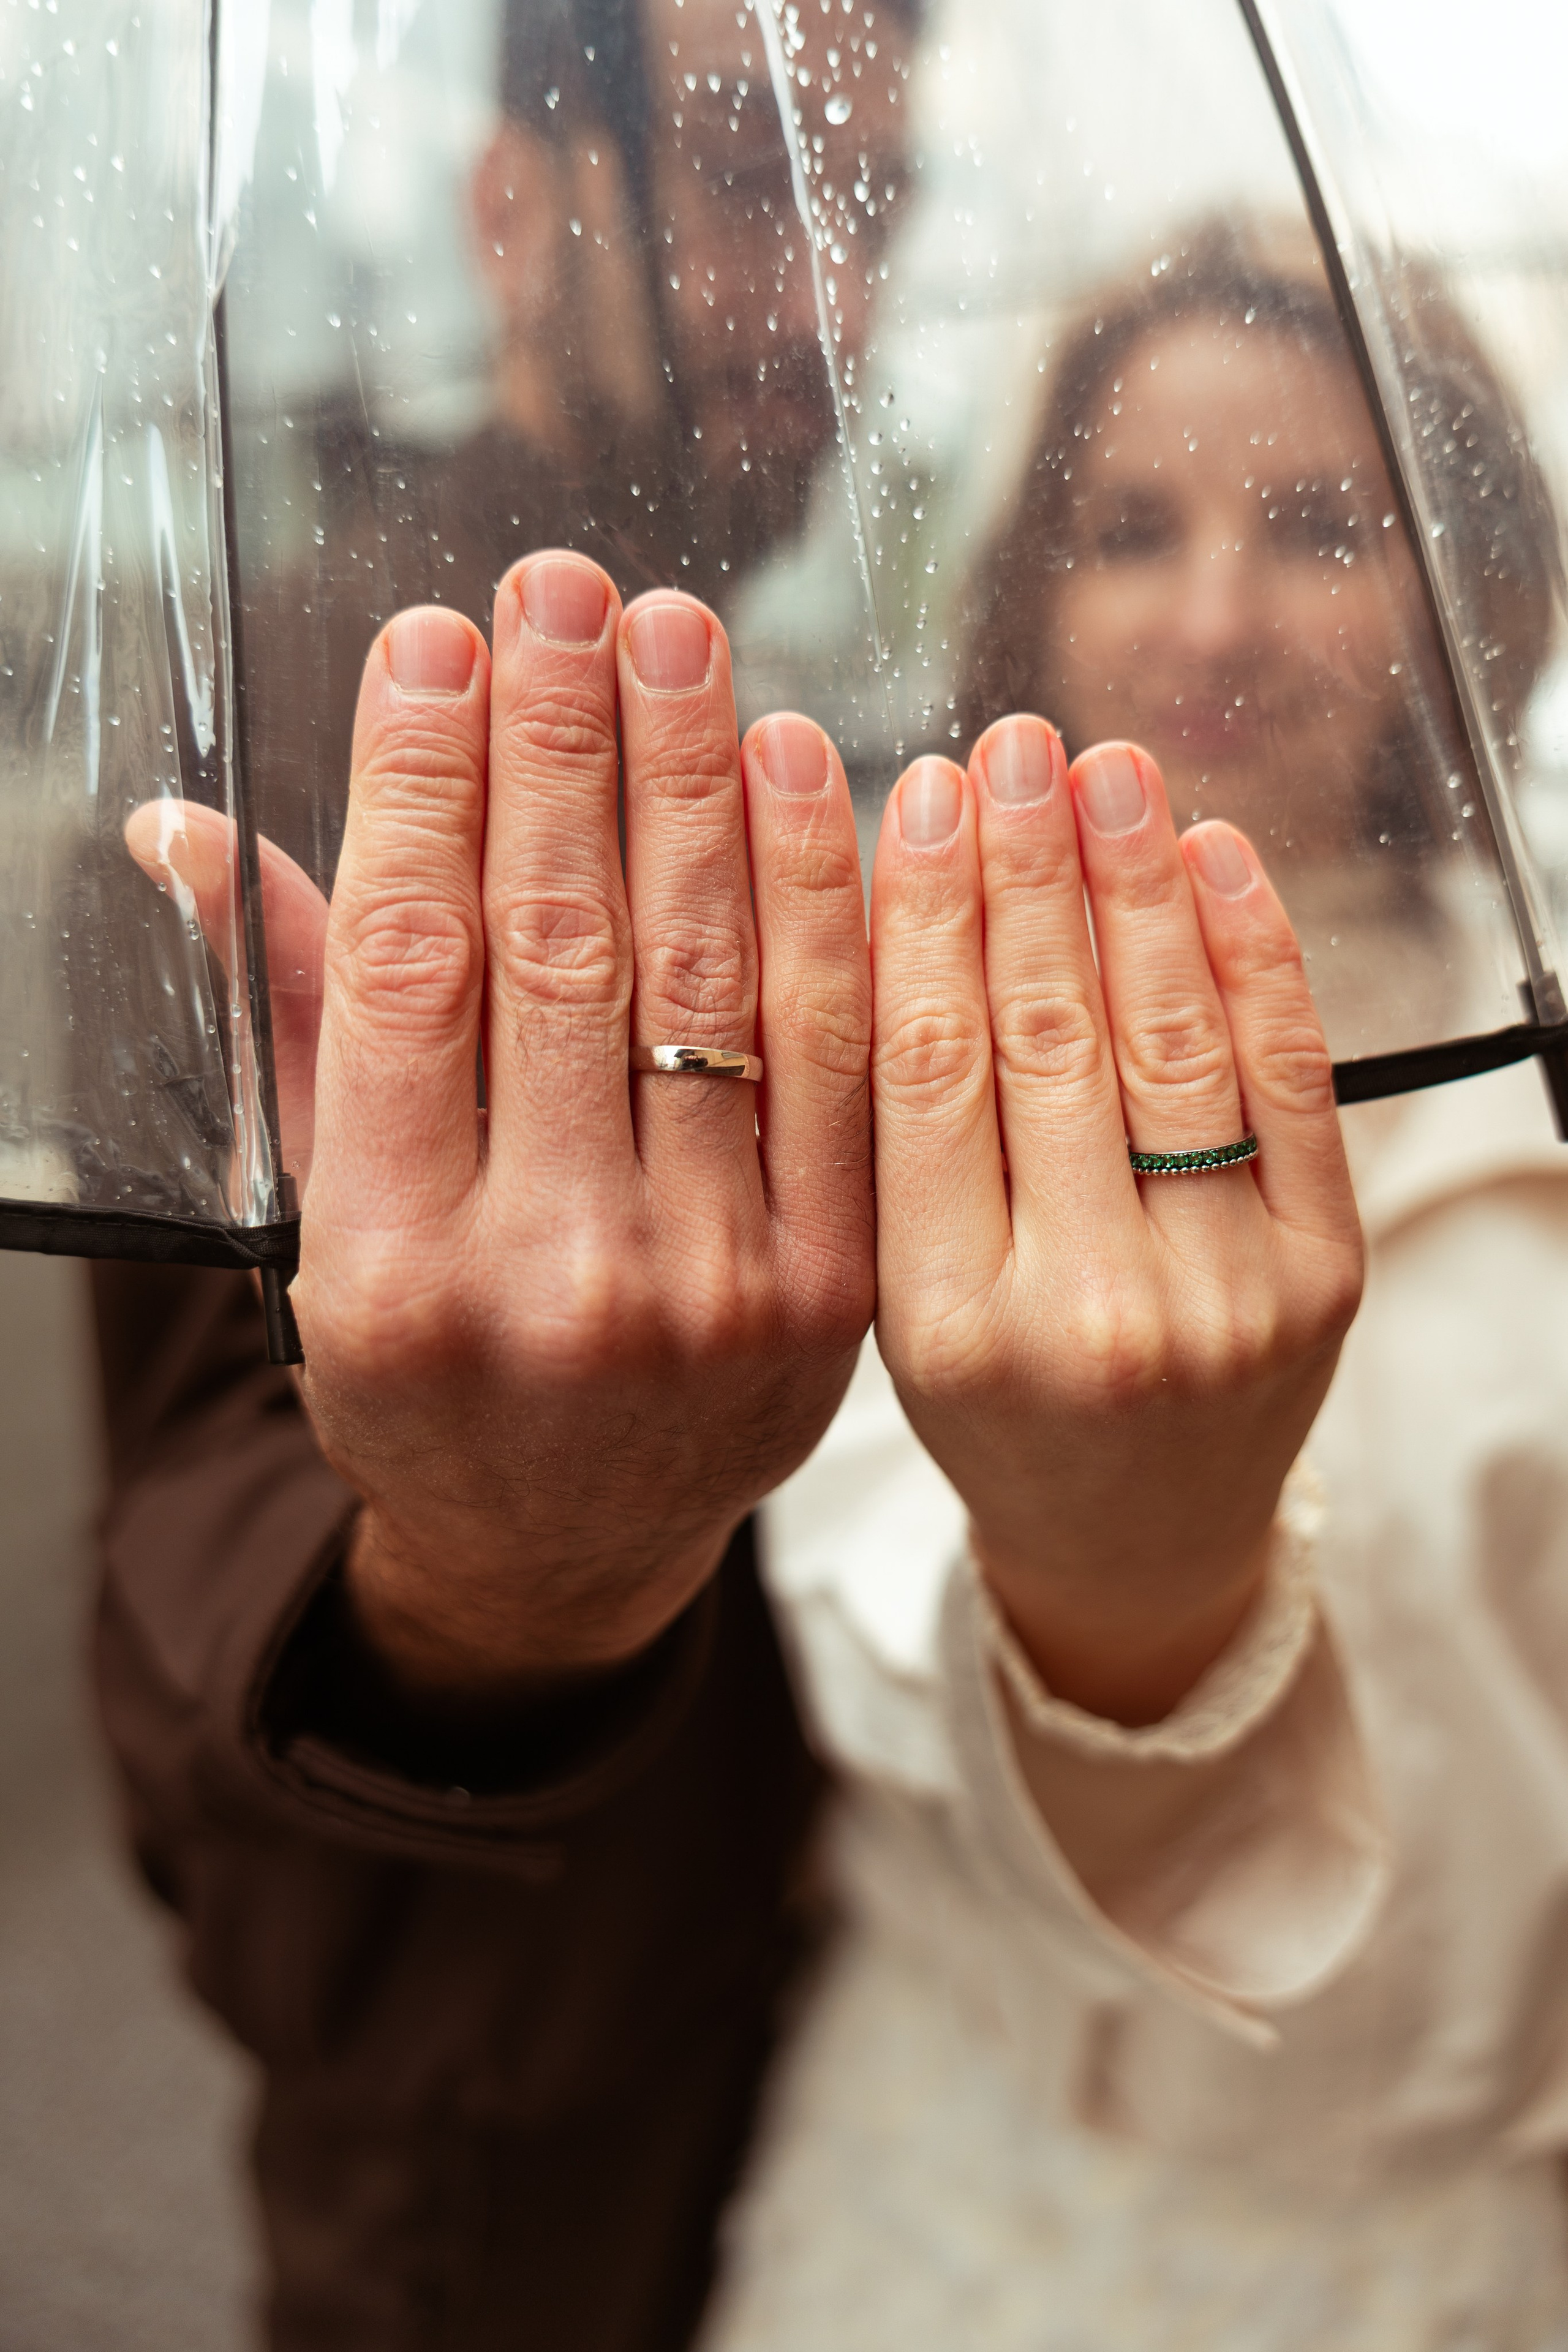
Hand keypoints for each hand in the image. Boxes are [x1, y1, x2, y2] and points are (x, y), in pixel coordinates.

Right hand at [134, 561, 872, 1692]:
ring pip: (704, 982)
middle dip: (562, 745)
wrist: (570, 1545)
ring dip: (691, 783)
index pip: (409, 968)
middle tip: (569, 589)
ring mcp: (704, 1291)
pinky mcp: (829, 1289)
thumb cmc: (431, 1366)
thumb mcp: (320, 1225)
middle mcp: (547, 1281)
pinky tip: (801, 766)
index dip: (422, 784)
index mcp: (388, 1267)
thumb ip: (288, 1021)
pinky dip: (823, 898)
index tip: (438, 644)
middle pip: (558, 950)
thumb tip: (185, 828)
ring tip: (680, 635)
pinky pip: (837, 1054)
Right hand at [870, 720, 1362, 1725]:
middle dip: (1026, 871)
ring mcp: (1216, 1297)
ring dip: (1134, 886)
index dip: (919, 916)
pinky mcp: (1319, 1275)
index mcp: (943, 1324)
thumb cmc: (1001, 1409)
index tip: (913, 798)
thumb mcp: (902, 1302)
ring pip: (1167, 1043)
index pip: (926, 1072)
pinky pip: (1287, 1084)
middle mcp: (1081, 1315)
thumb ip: (892, 1143)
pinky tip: (1213, 861)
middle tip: (1010, 749)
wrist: (1136, 1539)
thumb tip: (897, 915)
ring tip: (1104, 773)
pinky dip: (1253, 957)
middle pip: (1045, 1039)